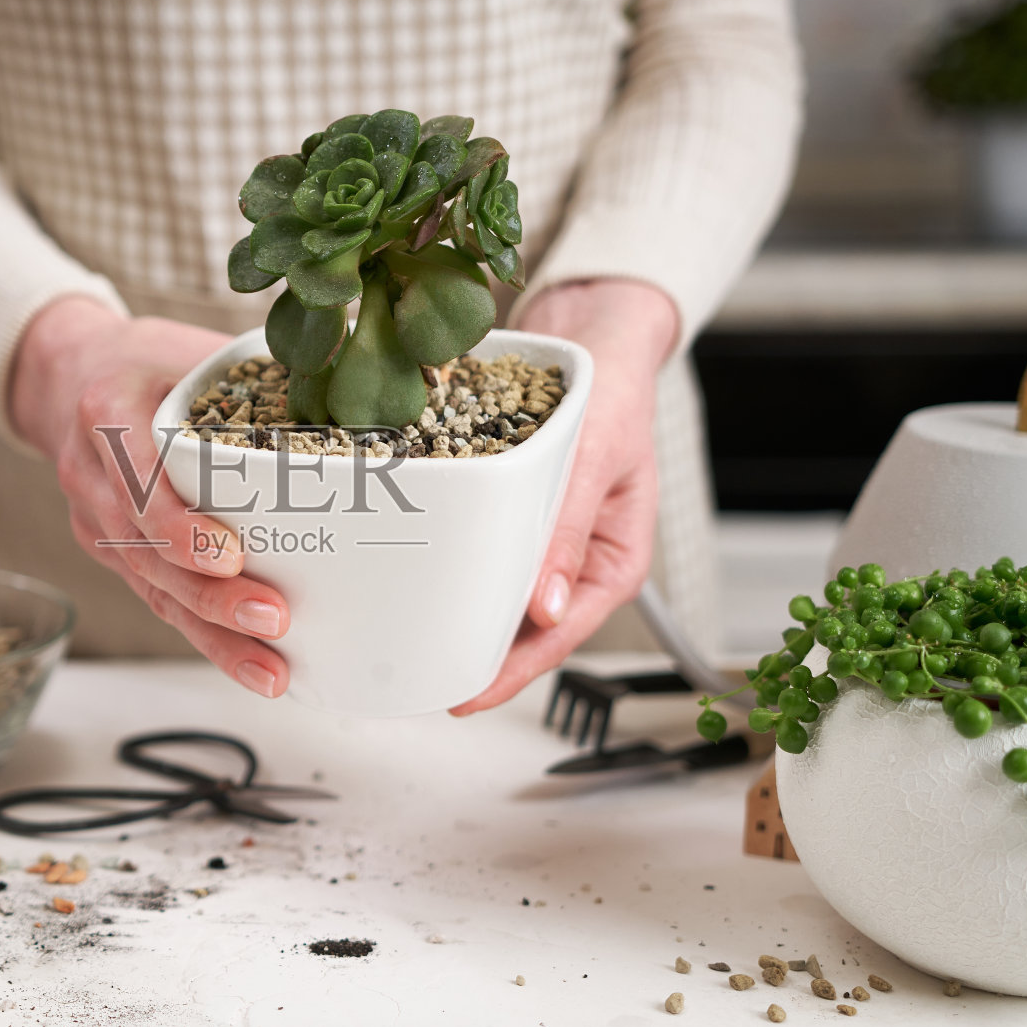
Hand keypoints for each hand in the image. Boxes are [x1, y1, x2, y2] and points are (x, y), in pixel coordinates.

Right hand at [9, 297, 291, 697]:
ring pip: (153, 588)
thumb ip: (260, 367)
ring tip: (272, 670)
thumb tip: (364, 372)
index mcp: (106, 412)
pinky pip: (158, 598)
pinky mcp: (111, 552)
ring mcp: (95, 521)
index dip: (181, 526)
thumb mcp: (190, 346)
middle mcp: (91, 474)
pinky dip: (205, 636)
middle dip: (212, 595)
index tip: (232, 555)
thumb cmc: (149, 360)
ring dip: (213, 635)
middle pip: (148, 551)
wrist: (70, 375)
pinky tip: (252, 667)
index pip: (138, 481)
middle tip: (275, 619)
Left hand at [451, 279, 678, 714]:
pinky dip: (449, 559)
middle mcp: (571, 558)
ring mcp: (537, 535)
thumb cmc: (618, 390)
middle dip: (476, 655)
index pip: (559, 634)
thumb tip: (547, 609)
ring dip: (457, 610)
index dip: (513, 672)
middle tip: (422, 678)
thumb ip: (569, 528)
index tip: (468, 696)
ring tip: (409, 638)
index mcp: (609, 562)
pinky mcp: (506, 508)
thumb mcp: (598, 457)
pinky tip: (411, 570)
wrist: (598, 330)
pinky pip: (476, 544)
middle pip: (520, 625)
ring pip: (494, 590)